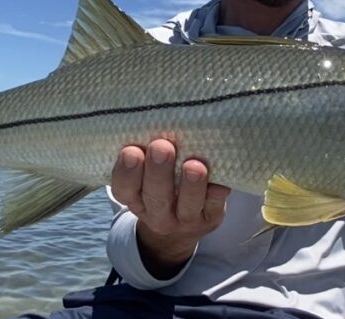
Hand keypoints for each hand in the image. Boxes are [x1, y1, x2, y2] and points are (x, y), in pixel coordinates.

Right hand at [110, 133, 230, 278]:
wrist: (182, 224)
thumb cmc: (162, 182)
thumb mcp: (146, 172)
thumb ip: (147, 152)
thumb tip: (158, 119)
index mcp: (135, 198)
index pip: (124, 188)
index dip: (127, 171)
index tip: (131, 151)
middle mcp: (157, 214)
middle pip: (155, 196)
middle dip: (159, 172)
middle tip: (162, 147)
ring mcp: (185, 220)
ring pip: (187, 205)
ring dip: (191, 185)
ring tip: (194, 166)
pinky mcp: (211, 218)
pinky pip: (215, 206)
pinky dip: (217, 191)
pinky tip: (220, 180)